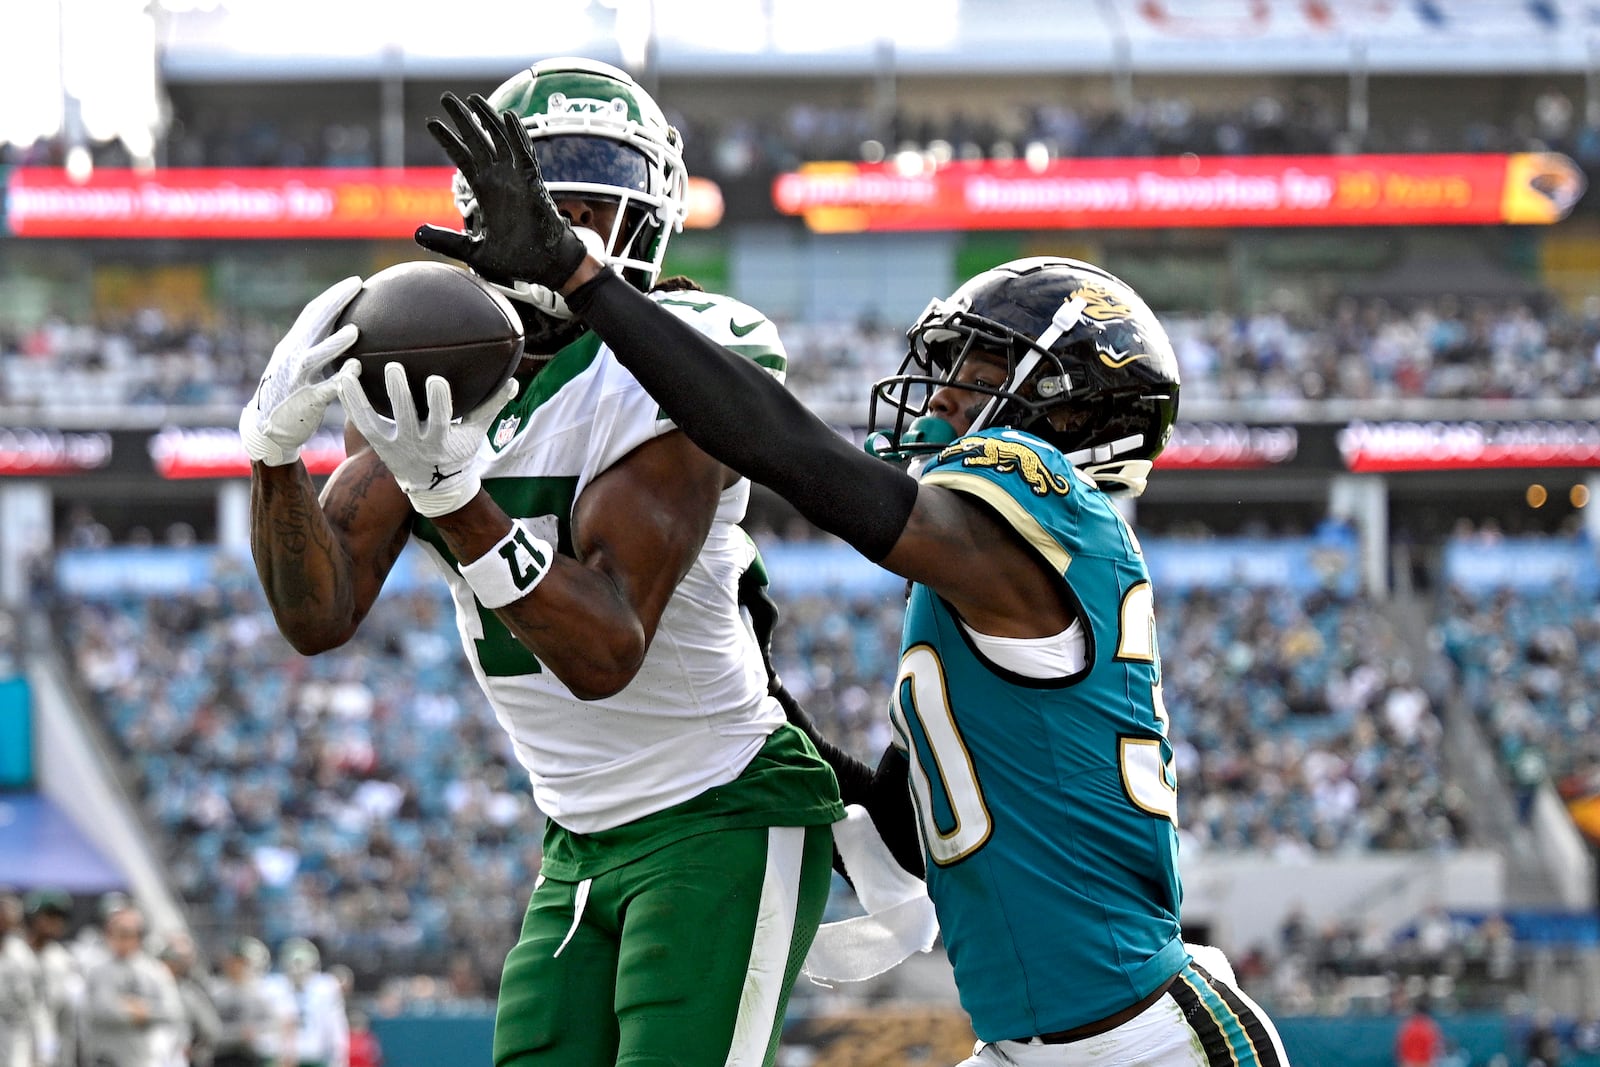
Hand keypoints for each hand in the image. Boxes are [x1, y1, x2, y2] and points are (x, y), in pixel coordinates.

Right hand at [239, 277, 361, 465]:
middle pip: (313, 324)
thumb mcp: (299, 368)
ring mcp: (296, 379)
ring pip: (314, 357)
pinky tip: (356, 370)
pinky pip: (323, 389)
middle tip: (358, 286)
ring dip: (334, 344)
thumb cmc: (291, 397)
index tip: (355, 283)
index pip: (313, 314)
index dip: (333, 296)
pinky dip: (339, 379)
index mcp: (294, 346)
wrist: (265, 430)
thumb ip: (319, 351)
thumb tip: (350, 335)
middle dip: (335, 303)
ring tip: (355, 331)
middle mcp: (292, 357)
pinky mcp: (304, 402)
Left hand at [336, 360, 517, 517]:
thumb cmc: (459, 452)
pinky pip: (361, 422)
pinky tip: (342, 379)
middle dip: (399, 393)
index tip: (436, 380)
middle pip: (406, 417)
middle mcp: (415, 444)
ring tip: (353, 371)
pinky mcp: (378, 444)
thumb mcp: (476, 432)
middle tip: (393, 367)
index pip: (441, 419)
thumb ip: (492, 406)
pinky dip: (350, 403)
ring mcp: (394, 445)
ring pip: (375, 421)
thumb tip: (514, 381)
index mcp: (441, 440)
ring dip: (363, 397)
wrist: (435, 486)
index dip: (438, 401)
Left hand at [415, 92, 587, 291]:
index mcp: (486, 192)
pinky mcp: (534, 184)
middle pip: (478, 141)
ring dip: (486, 118)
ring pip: (500, 140)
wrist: (547, 268)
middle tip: (446, 98)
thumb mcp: (474, 251)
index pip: (464, 157)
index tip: (431, 122)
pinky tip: (507, 117)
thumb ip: (446, 241)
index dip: (448, 140)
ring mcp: (517, 179)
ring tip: (469, 98)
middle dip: (462, 119)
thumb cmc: (517, 261)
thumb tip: (416, 233)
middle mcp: (500, 180)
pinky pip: (526, 155)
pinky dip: (517, 135)